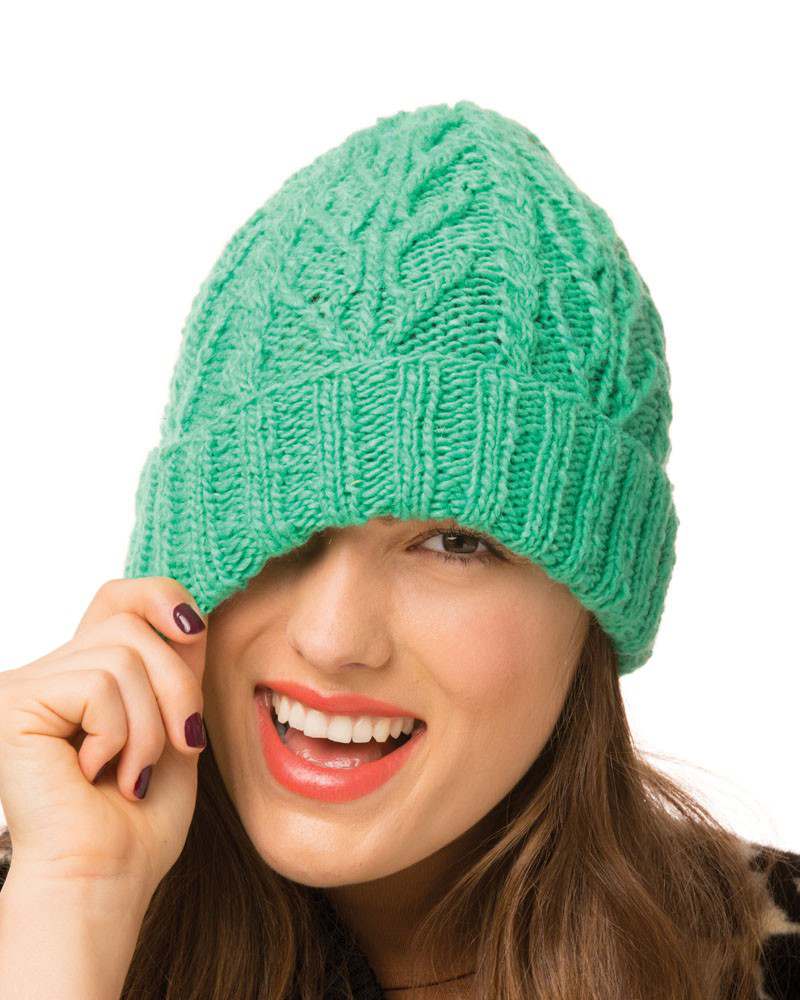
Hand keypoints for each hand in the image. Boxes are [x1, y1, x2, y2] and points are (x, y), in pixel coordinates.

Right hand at [0, 577, 208, 899]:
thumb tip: (189, 614)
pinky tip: (96, 774)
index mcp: (83, 673)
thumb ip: (176, 667)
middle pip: (132, 623)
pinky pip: (98, 685)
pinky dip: (119, 734)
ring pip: (122, 654)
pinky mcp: (15, 704)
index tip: (196, 633)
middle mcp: (48, 671)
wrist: (105, 879)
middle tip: (183, 742)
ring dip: (150, 724)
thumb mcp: (174, 726)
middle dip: (178, 685)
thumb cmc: (138, 820)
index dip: (161, 596)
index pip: (119, 596)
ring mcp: (26, 685)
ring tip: (131, 772)